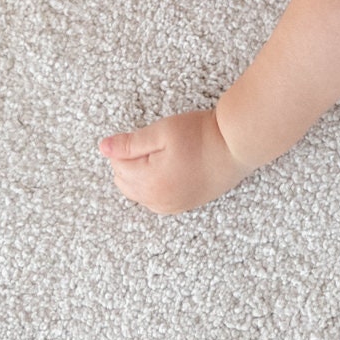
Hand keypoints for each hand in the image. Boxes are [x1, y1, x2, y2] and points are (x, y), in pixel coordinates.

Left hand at [98, 109, 249, 214]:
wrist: (236, 145)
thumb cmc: (200, 134)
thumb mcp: (161, 132)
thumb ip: (129, 143)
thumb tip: (102, 148)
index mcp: (149, 182)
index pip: (117, 165)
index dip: (126, 147)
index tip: (145, 137)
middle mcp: (158, 201)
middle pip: (124, 182)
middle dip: (130, 163)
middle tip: (154, 145)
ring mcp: (171, 207)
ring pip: (138, 194)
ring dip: (141, 175)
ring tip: (162, 156)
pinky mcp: (183, 206)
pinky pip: (155, 201)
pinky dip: (154, 186)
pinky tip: (168, 170)